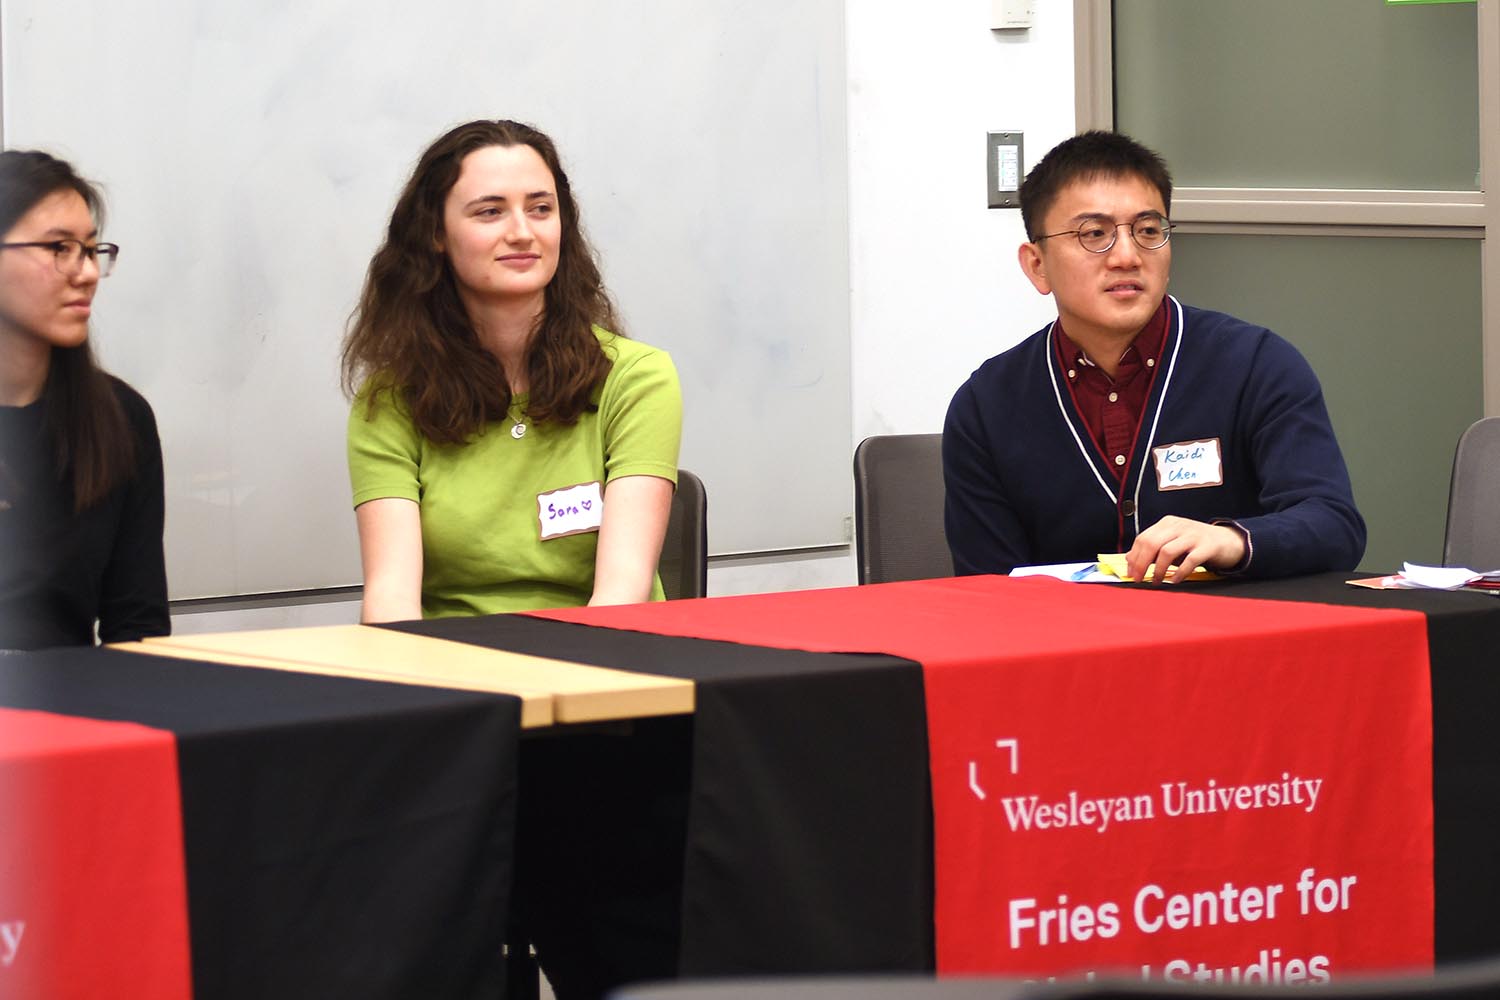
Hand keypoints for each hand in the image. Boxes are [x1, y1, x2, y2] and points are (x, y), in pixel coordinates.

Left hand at [1125, 516, 1246, 584]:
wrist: (1229, 541)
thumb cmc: (1196, 544)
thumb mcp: (1172, 542)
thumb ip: (1152, 549)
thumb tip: (1128, 558)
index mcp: (1167, 523)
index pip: (1143, 538)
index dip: (1134, 557)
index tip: (1130, 573)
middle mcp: (1179, 526)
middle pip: (1152, 543)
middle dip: (1141, 563)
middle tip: (1139, 579)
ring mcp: (1193, 535)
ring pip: (1167, 551)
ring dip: (1159, 569)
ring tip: (1157, 581)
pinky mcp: (1208, 546)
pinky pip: (1190, 560)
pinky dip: (1180, 572)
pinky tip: (1175, 581)